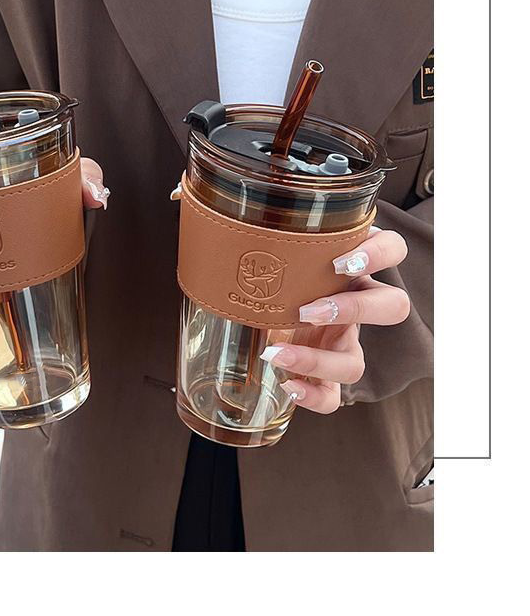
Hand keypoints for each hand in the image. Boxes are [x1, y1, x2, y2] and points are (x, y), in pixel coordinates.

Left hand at [265, 227, 409, 413]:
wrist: (254, 313)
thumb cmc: (270, 272)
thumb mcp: (276, 250)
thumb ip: (268, 233)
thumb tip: (223, 217)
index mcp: (352, 268)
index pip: (393, 249)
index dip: (379, 255)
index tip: (340, 262)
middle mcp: (356, 305)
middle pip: (393, 308)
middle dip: (356, 308)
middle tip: (310, 308)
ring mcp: (343, 344)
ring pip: (356, 364)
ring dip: (319, 361)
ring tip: (277, 353)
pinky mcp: (326, 377)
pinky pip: (334, 398)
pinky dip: (314, 397)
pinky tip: (288, 385)